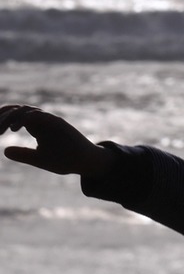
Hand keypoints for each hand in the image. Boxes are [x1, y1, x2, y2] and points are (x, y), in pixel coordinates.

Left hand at [0, 104, 114, 177]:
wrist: (85, 163)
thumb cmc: (64, 160)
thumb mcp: (39, 159)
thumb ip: (23, 154)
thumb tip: (4, 151)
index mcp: (36, 127)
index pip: (15, 117)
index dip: (3, 120)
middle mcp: (42, 121)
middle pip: (18, 111)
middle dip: (4, 117)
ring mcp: (50, 120)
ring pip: (26, 110)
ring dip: (12, 117)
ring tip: (3, 128)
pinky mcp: (58, 123)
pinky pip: (40, 115)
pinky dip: (26, 118)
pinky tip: (16, 127)